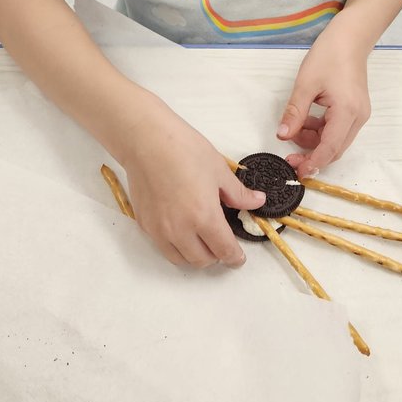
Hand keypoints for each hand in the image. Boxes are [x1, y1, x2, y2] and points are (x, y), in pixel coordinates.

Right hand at [121, 96, 265, 267]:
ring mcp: (159, 229)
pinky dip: (175, 245)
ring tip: (201, 239)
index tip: (238, 258)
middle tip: (221, 243)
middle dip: (216, 256)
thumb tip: (256, 202)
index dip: (234, 257)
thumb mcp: (218, 169)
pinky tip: (180, 228)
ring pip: (181, 259)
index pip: (224, 250)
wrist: (146, 141)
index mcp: (204, 217)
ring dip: (194, 255)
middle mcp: (181, 230)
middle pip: (202, 260)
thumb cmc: (183, 149)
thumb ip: (238, 193)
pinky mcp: (145, 224)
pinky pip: (163, 246)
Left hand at [276, 23, 370, 176]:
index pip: (330, 148)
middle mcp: (358, 118)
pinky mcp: (356, 110)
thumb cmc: (329, 55)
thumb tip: (283, 135)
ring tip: (295, 129)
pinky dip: (322, 131)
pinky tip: (307, 120)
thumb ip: (295, 112)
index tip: (297, 172)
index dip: (313, 163)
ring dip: (315, 142)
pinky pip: (338, 130)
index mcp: (347, 112)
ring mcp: (359, 114)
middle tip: (290, 158)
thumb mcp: (305, 84)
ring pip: (336, 141)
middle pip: (335, 150)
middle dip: (312, 156)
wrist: (350, 37)